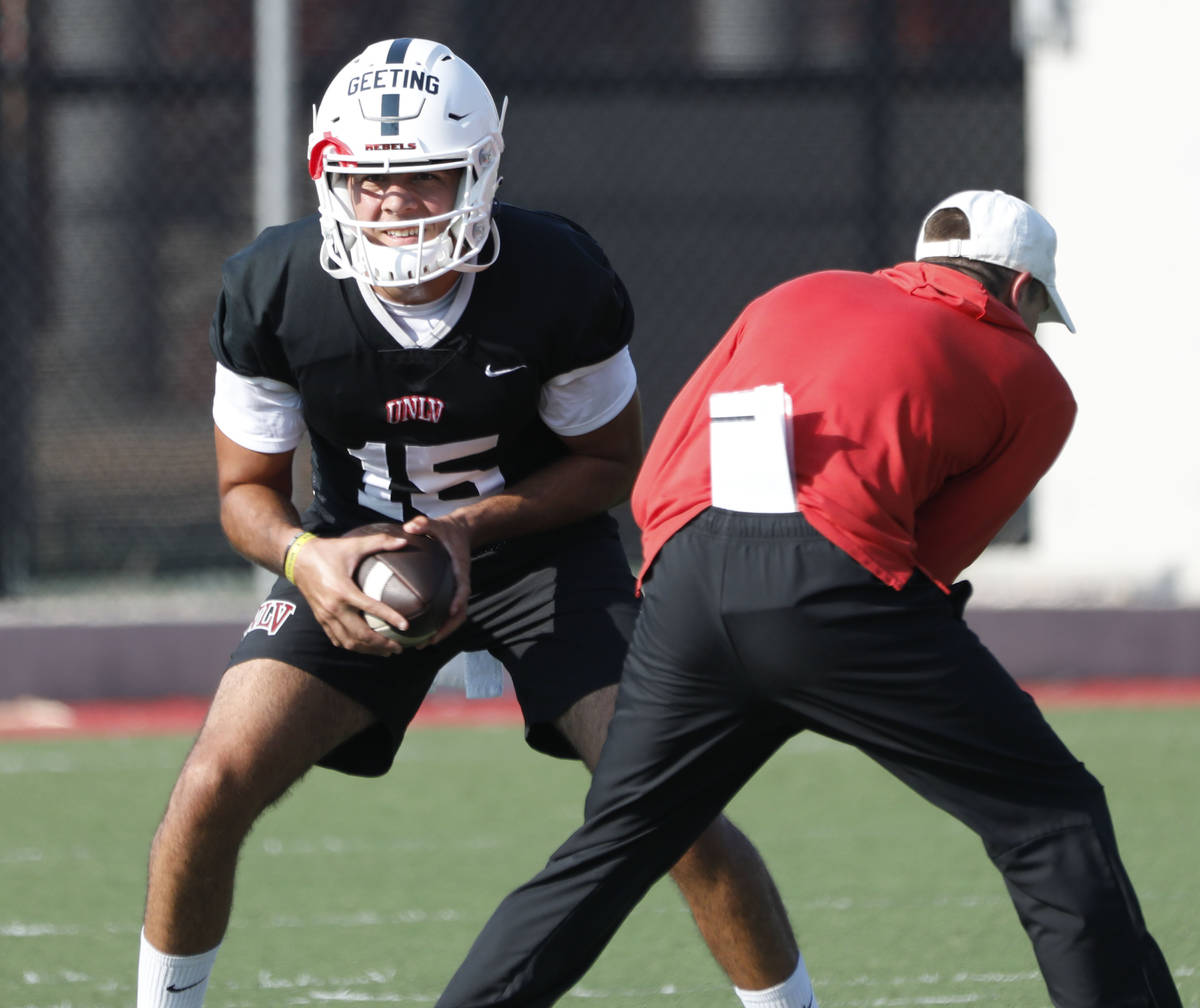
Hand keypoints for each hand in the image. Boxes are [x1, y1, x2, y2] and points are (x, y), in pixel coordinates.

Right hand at [289, 529, 413, 654]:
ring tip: (387, 651)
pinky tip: (365, 648)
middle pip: (360, 635)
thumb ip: (380, 541)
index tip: (406, 626)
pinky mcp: (320, 619)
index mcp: (343, 591)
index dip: (390, 618)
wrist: (296, 558)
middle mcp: (334, 608)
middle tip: (400, 648)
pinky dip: (352, 646)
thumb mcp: (353, 544)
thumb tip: (404, 540)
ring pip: (349, 642)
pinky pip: (337, 639)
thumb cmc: (327, 551)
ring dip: (369, 650)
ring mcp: (325, 616)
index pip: (371, 608)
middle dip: (382, 644)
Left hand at [400, 511, 472, 643]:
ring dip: (442, 632)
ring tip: (423, 644)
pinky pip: (447, 613)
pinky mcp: (451, 592)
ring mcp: (456, 590)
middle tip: (430, 641)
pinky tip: (421, 633)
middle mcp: (461, 583)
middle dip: (447, 629)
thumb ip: (424, 523)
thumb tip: (410, 526)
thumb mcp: (437, 524)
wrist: (462, 531)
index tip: (451, 612)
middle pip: (460, 613)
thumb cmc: (448, 530)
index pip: (463, 588)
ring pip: (455, 618)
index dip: (459, 600)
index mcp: (460, 570)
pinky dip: (438, 625)